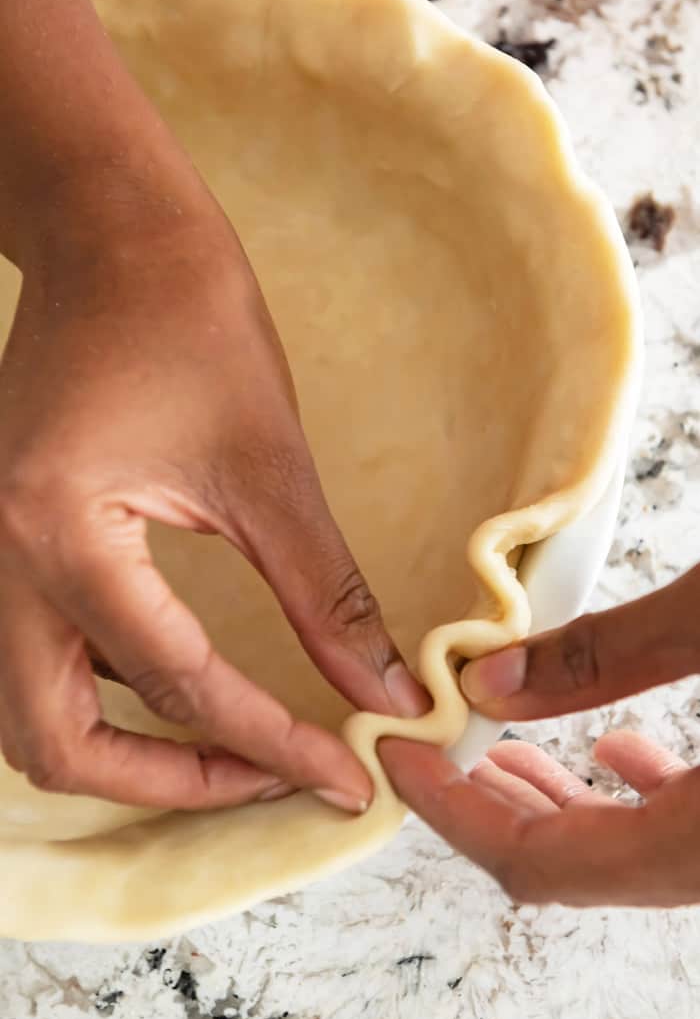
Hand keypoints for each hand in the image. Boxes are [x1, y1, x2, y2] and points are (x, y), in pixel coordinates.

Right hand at [0, 183, 424, 814]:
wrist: (111, 237)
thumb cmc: (189, 320)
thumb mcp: (270, 467)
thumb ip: (326, 594)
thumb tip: (385, 691)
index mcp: (58, 537)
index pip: (176, 686)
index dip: (271, 745)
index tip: (343, 778)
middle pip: (56, 745)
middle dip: (167, 781)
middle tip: (268, 777)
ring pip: (33, 712)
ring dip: (127, 749)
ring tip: (234, 745)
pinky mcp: (2, 540)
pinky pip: (38, 655)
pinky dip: (105, 693)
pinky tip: (180, 684)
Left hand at [382, 565, 699, 905]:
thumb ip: (602, 655)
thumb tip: (487, 682)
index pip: (538, 859)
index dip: (452, 809)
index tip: (398, 755)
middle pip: (571, 864)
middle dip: (486, 804)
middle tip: (428, 745)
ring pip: (621, 851)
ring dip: (551, 800)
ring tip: (497, 746)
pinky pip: (670, 829)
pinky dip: (626, 797)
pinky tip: (612, 748)